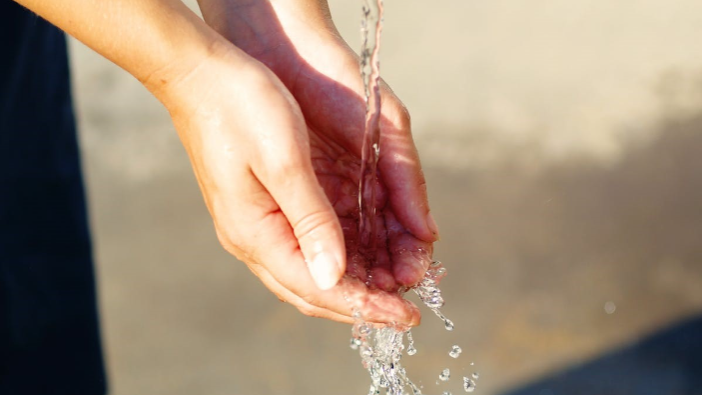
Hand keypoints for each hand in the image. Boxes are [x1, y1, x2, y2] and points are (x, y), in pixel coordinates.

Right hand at [198, 1, 439, 288]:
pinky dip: (337, 258)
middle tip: (405, 312)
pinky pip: (303, 248)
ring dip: (352, 284)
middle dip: (361, 304)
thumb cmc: (241, 107)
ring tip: (393, 287)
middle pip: (312, 290)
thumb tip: (333, 276)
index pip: (318, 288)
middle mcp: (251, 238)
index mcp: (255, 233)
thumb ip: (311, 221)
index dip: (365, 306)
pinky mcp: (261, 207)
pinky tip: (363, 256)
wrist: (199, 73)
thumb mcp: (285, 161)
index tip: (406, 318)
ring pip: (308, 273)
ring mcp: (253, 224)